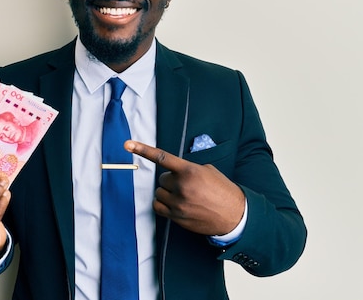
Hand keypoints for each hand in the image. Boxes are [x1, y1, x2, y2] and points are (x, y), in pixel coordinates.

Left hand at [125, 140, 245, 235]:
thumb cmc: (222, 191)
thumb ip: (189, 168)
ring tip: (184, 196)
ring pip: (159, 192)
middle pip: (162, 179)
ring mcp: (178, 203)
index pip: (162, 157)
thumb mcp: (208, 171)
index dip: (143, 150)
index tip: (128, 145)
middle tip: (186, 185)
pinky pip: (158, 206)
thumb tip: (175, 170)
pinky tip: (175, 204)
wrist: (234, 215)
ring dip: (168, 192)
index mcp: (190, 171)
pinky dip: (163, 204)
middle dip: (171, 181)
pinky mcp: (176, 217)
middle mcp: (182, 186)